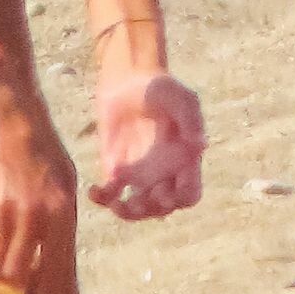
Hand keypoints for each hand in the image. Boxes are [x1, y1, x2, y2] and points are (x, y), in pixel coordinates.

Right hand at [0, 79, 75, 293]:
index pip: (54, 267)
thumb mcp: (67, 182)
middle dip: (20, 291)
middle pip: (22, 273)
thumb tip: (60, 258)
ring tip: (3, 285)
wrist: (4, 122)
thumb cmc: (42, 151)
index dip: (47, 291)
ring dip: (1, 277)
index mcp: (61, 211)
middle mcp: (33, 216)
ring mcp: (3, 213)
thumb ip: (65, 219)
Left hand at [90, 72, 205, 219]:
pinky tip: (93, 190)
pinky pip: (111, 195)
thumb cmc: (159, 86)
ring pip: (139, 209)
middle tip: (138, 200)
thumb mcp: (179, 97)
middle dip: (152, 210)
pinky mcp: (115, 170)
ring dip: (129, 213)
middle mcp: (164, 173)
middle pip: (163, 209)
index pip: (189, 194)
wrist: (127, 79)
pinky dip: (102, 199)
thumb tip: (201, 145)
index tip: (167, 193)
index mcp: (184, 161)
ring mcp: (140, 175)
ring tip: (117, 203)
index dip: (180, 200)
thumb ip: (190, 119)